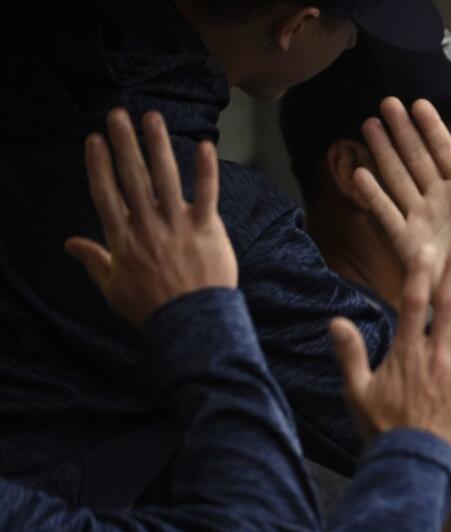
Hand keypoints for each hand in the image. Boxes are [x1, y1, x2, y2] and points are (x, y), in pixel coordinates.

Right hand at [64, 109, 234, 325]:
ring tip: (151, 117)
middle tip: (117, 114)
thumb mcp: (112, 287)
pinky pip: (207, 193)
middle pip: (132, 176)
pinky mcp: (207, 229)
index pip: (105, 192)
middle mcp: (147, 224)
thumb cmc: (151, 308)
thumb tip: (68, 244)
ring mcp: (177, 224)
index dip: (98, 164)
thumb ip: (93, 260)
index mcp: (122, 237)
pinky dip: (207, 170)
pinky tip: (205, 146)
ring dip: (158, 144)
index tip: (94, 139)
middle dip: (123, 142)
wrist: (192, 323)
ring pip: (166, 176)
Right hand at [330, 240, 450, 455]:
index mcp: (406, 353)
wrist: (412, 463)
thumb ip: (350, 354)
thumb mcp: (356, 391)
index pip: (411, 304)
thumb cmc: (383, 428)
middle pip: (447, 307)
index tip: (427, 249)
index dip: (420, 274)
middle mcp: (436, 356)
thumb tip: (335, 321)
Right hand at [353, 98, 450, 301]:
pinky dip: (373, 196)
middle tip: (387, 102)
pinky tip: (360, 175)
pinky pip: (387, 214)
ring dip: (383, 152)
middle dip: (402, 130)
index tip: (419, 103)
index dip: (432, 127)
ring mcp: (420, 216)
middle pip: (416, 157)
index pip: (445, 150)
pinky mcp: (406, 240)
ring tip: (369, 125)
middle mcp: (439, 197)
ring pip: (397, 177)